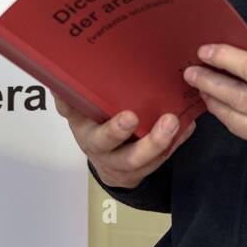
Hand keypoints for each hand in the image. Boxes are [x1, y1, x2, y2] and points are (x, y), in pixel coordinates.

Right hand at [55, 97, 196, 189]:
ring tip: (177, 121)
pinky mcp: (150, 164)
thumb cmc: (92, 129)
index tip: (130, 117)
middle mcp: (112, 156)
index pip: (100, 138)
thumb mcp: (76, 115)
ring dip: (166, 142)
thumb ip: (68, 101)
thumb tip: (57, 82)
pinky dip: (179, 141)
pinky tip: (188, 125)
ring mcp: (133, 164)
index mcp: (92, 140)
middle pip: (130, 157)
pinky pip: (167, 156)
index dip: (115, 131)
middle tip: (168, 121)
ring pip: (151, 161)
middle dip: (149, 142)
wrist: (105, 161)